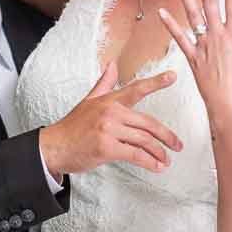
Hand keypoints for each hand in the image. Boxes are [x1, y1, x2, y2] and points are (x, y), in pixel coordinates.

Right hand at [38, 61, 182, 176]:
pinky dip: (149, 162)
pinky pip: (135, 154)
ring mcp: (108, 130)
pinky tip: (157, 167)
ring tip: (166, 160)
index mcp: (109, 101)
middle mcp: (110, 112)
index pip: (136, 89)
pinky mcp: (106, 148)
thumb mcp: (88, 101)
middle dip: (166, 136)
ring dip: (159, 152)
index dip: (156, 82)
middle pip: (148, 122)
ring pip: (144, 140)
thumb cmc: (72, 126)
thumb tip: (112, 65)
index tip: (173, 76)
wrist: (54, 147)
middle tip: (178, 145)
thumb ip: (104, 84)